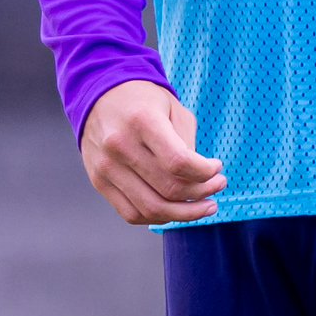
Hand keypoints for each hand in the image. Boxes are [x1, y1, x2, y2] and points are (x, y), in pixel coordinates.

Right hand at [80, 79, 224, 225]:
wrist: (98, 96)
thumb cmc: (143, 102)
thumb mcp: (173, 109)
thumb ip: (186, 144)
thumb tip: (200, 180)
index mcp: (142, 120)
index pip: (179, 162)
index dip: (205, 172)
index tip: (216, 167)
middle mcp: (120, 145)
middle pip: (169, 189)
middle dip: (202, 193)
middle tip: (217, 186)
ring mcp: (106, 167)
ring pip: (152, 209)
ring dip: (185, 214)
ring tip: (204, 205)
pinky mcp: (99, 182)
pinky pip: (132, 214)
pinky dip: (159, 218)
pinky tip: (175, 210)